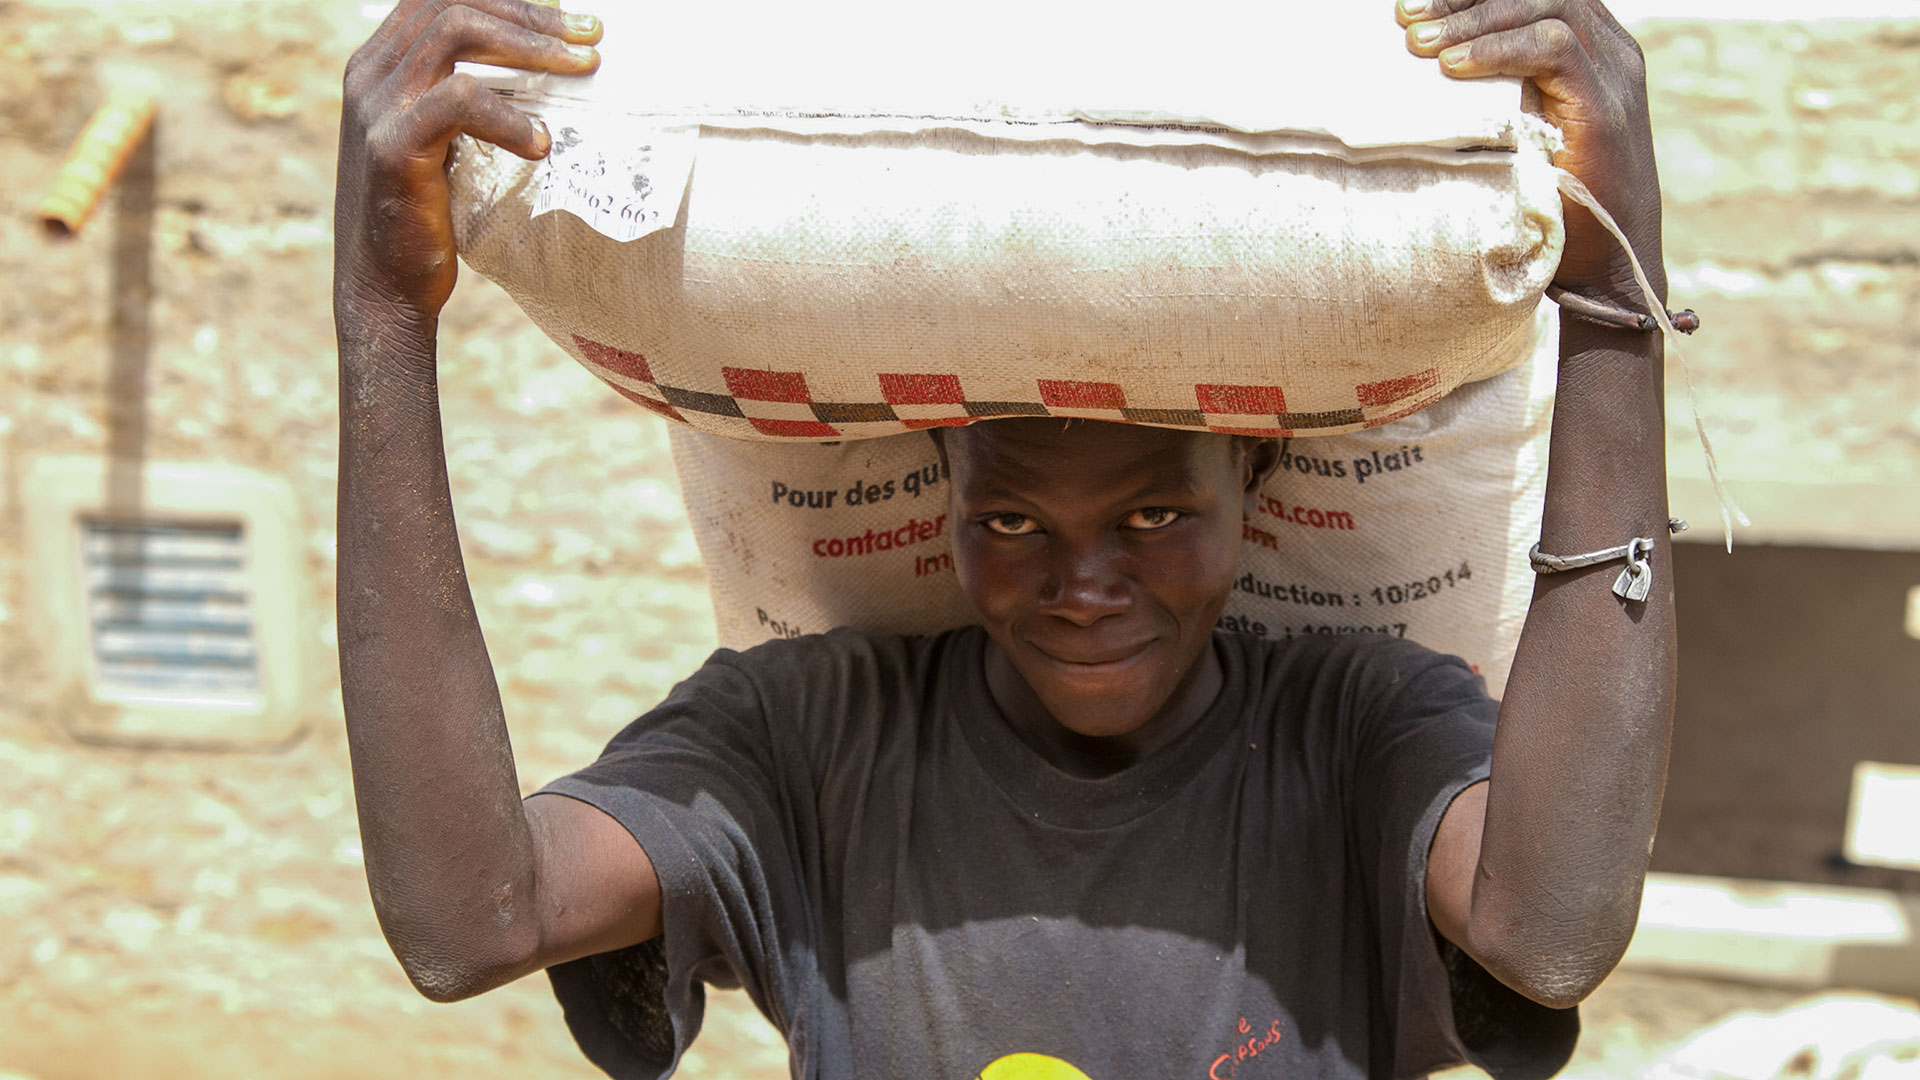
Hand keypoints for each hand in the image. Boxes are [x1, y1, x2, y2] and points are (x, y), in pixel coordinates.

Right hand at [335, 0, 600, 321]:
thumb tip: (551, 73)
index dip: (511, 0)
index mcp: (381, 64)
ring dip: (529, 47)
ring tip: (582, 72)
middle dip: (532, 14)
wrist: (384, 288)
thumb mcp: (446, 144)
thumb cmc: (428, 217)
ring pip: (455, 33)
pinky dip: (509, 116)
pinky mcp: (391, 148)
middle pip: (453, 3)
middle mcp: (371, 74)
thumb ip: (471, 101)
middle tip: (592, 37)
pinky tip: (543, 143)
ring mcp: (376, 107)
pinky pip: (458, 102)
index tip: (569, 20)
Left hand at [1397, 0, 1662, 301]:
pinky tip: (1454, 66)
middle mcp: (1610, 51)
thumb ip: (1495, 96)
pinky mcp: (1607, 107)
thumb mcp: (1518, 134)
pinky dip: (1500, 50)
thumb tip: (1423, 75)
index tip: (1414, 7)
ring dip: (1473, 20)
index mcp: (1592, 49)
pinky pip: (1555, 49)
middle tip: (1404, 12)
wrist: (1605, 266)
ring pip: (1544, 8)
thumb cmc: (1550, 204)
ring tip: (1417, 41)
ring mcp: (1614, 76)